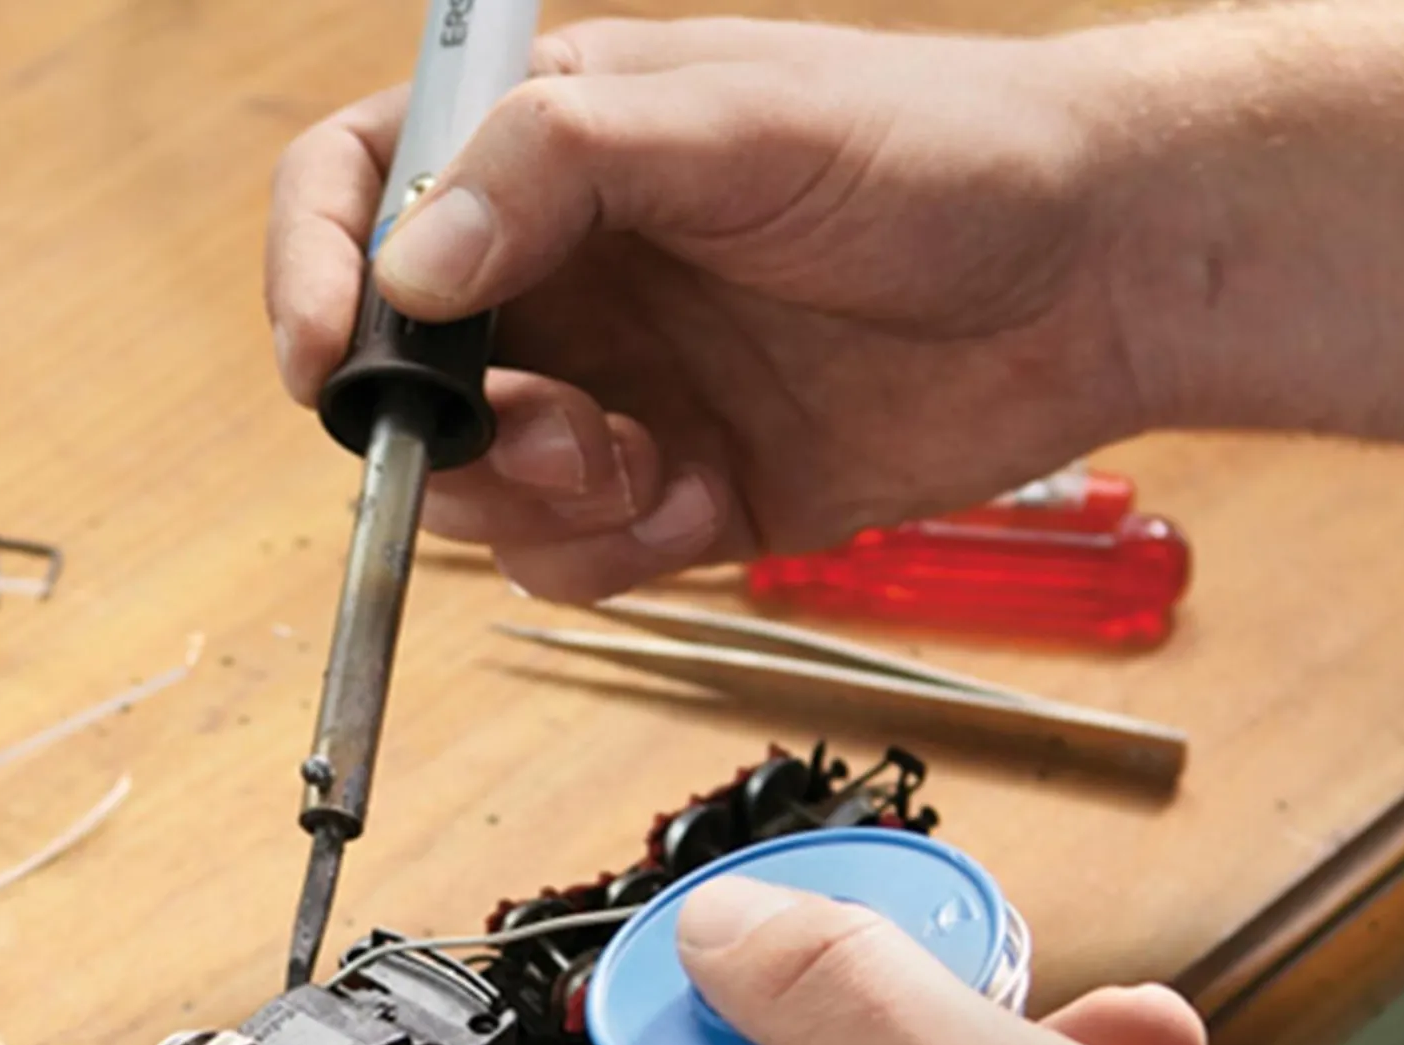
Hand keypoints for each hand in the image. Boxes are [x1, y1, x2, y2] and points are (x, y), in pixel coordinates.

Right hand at [268, 18, 1134, 601]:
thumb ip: (556, 172)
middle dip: (442, 434)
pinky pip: (571, 562)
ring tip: (646, 466)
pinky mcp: (669, 494)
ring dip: (537, 506)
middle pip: (400, 380)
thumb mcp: (737, 122)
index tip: (328, 359)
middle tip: (545, 436)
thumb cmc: (938, 153)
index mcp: (548, 153)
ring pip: (475, 493)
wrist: (1091, 277)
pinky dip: (617, 553)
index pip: (355, 195)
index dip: (311, 276)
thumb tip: (410, 266)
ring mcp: (610, 391)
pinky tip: (706, 502)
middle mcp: (560, 277)